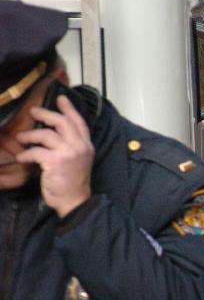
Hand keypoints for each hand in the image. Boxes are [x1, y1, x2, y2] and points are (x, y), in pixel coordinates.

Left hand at [15, 94, 93, 216]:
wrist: (75, 201)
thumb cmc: (74, 183)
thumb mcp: (79, 161)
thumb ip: (72, 146)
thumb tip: (54, 133)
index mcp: (86, 146)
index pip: (79, 122)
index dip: (69, 109)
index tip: (61, 98)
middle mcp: (80, 147)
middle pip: (62, 122)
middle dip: (45, 114)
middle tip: (33, 112)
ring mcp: (69, 153)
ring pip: (46, 134)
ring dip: (30, 135)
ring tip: (21, 138)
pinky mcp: (56, 162)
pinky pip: (36, 151)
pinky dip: (26, 154)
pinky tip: (22, 157)